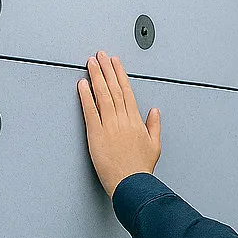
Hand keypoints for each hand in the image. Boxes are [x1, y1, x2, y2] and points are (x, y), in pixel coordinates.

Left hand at [78, 52, 160, 197]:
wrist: (132, 183)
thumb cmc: (141, 168)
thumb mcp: (155, 145)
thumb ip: (154, 126)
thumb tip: (154, 111)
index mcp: (136, 121)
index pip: (127, 91)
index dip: (120, 74)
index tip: (115, 62)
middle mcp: (123, 119)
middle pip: (114, 88)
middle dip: (107, 69)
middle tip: (100, 55)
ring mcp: (109, 125)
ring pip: (102, 95)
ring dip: (96, 76)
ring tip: (91, 63)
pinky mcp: (96, 134)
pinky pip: (90, 110)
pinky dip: (85, 96)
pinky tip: (82, 84)